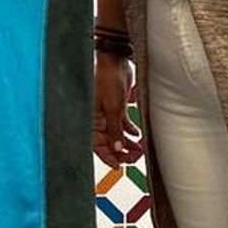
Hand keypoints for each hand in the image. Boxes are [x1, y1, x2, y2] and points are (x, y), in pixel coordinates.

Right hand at [93, 52, 142, 166]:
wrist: (114, 60)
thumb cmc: (105, 79)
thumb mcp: (112, 108)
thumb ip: (115, 129)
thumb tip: (118, 149)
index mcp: (90, 120)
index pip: (97, 145)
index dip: (108, 157)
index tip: (119, 166)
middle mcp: (96, 118)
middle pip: (107, 142)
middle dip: (120, 151)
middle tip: (133, 158)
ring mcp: (105, 112)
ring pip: (116, 134)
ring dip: (126, 142)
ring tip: (138, 149)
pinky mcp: (114, 106)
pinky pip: (121, 123)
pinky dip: (128, 130)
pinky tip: (136, 135)